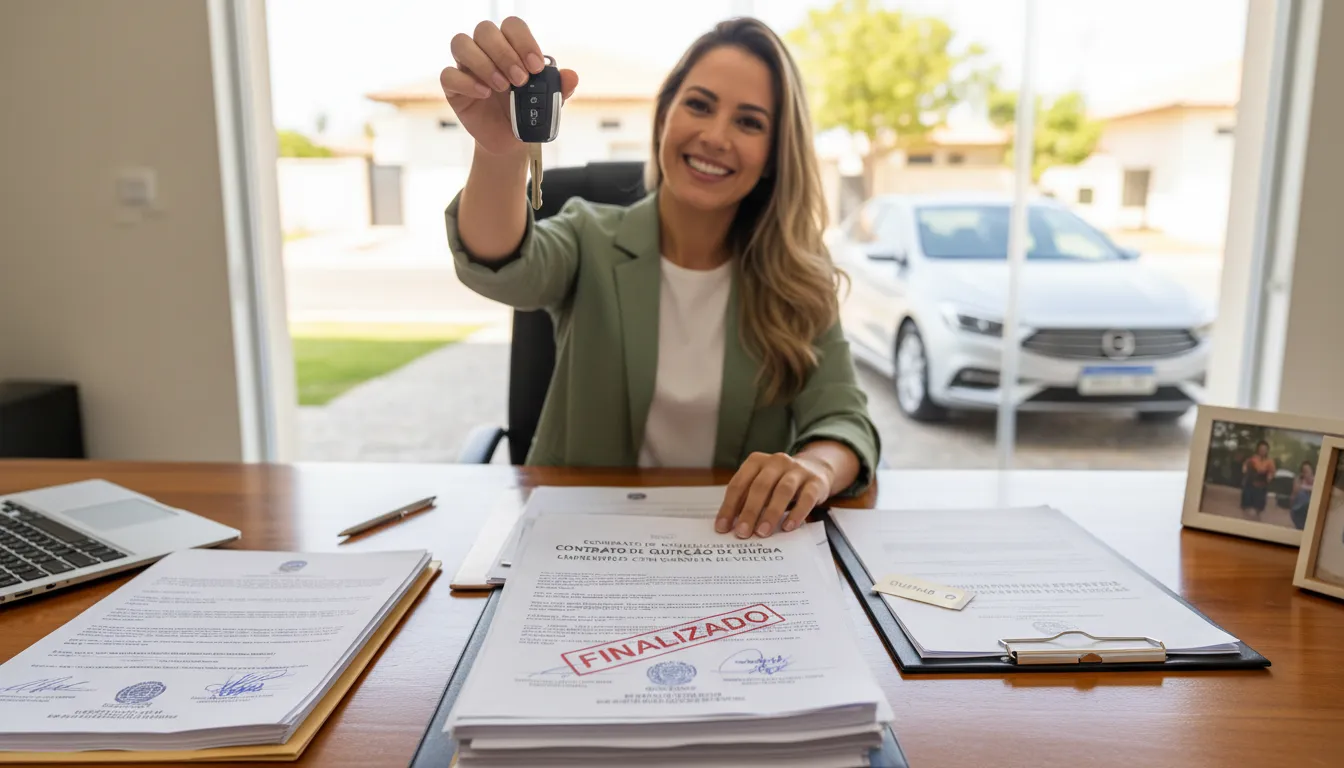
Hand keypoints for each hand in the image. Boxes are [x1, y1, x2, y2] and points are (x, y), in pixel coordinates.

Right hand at [439, 17, 578, 156]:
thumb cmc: (527, 112)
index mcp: (510, 46)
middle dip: (504, 53)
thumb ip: (559, 87)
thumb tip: (572, 76)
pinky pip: (449, 75)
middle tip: (520, 80)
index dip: (523, 40)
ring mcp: (466, 66)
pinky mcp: (453, 87)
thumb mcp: (547, 102)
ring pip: (461, 43)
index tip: (536, 67)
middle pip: (485, 30)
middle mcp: (485, 50)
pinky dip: (467, 82)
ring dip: (484, 63)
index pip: (511, 26)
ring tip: (503, 87)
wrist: (510, 140)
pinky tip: (484, 94)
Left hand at [715, 453, 834, 538]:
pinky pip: (806, 498)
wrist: (816, 469)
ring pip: (783, 490)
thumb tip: (730, 525)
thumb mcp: (761, 485)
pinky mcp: (815, 482)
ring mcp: (797, 470)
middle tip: (742, 532)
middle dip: (749, 511)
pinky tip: (788, 527)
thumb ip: (746, 500)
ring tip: (762, 533)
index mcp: (756, 461)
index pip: (739, 484)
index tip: (723, 527)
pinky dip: (796, 513)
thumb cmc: (780, 482)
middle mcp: (776, 462)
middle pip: (760, 486)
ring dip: (771, 513)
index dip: (729, 506)